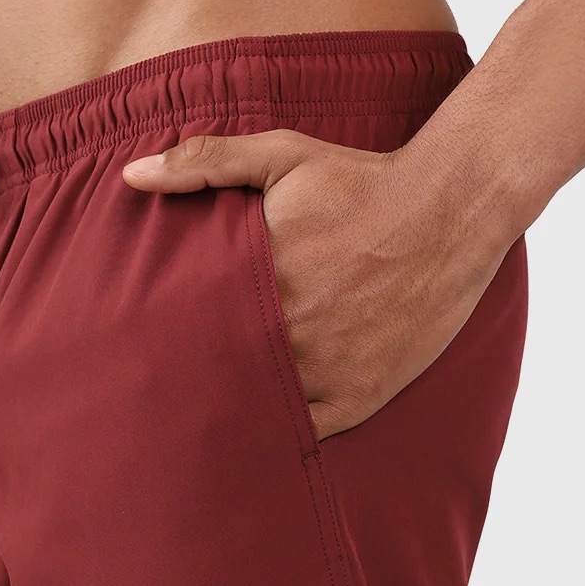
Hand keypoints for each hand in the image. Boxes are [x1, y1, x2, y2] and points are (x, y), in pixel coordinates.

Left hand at [123, 128, 512, 439]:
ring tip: (200, 418)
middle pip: (220, 372)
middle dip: (192, 379)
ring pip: (259, 406)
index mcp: (260, 280)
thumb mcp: (283, 156)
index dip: (167, 340)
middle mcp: (291, 332)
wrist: (452, 208)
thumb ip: (206, 161)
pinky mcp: (361, 394)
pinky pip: (306, 429)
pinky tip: (259, 426)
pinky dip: (282, 429)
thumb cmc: (362, 180)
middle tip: (163, 388)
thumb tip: (133, 175)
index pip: (189, 327)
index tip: (146, 345)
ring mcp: (327, 369)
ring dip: (234, 408)